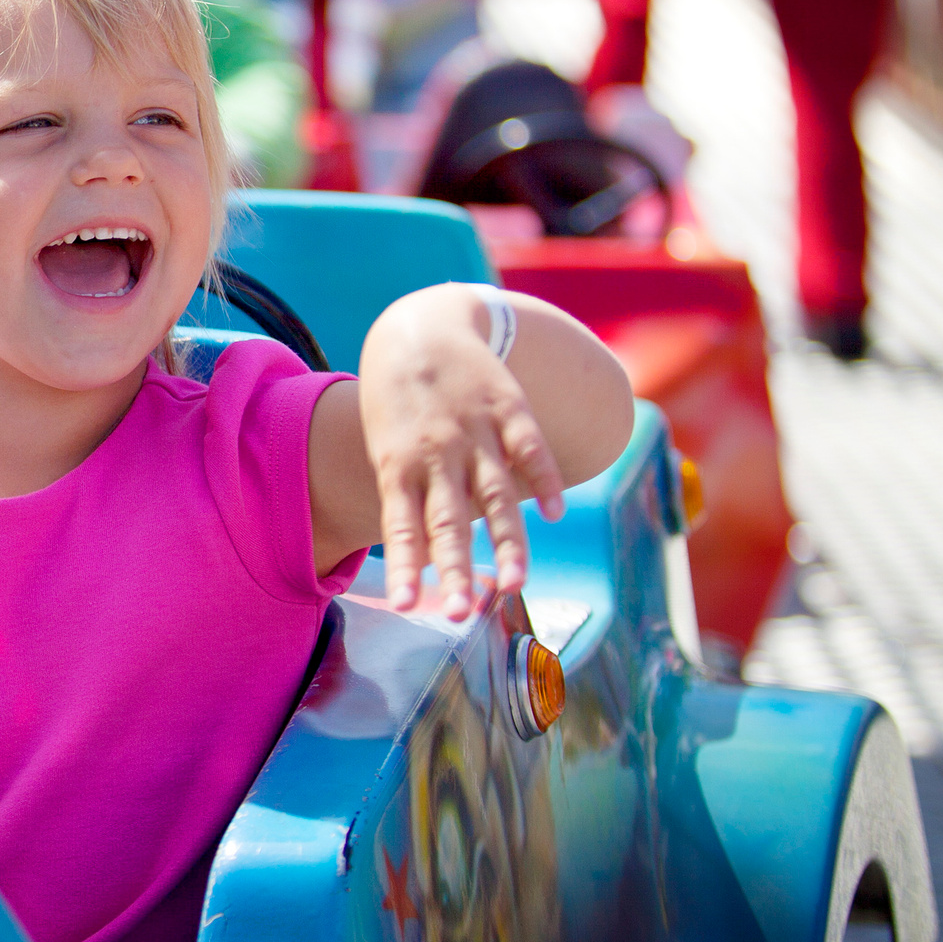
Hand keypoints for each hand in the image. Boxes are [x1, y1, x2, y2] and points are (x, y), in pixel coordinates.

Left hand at [359, 292, 566, 618]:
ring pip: (494, 495)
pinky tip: (555, 513)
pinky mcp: (506, 407)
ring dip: (507, 541)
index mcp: (398, 465)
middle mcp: (435, 453)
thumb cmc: (397, 401)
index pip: (400, 526)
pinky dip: (543, 480)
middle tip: (462, 612)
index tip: (406, 604)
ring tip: (516, 583)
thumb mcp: (387, 447)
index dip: (403, 566)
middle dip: (455, 569)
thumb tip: (426, 558)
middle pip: (448, 520)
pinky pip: (529, 449)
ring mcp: (473, 431)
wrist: (419, 329)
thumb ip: (409, 497)